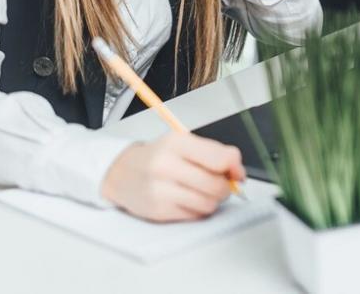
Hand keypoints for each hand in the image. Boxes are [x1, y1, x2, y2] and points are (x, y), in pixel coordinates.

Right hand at [100, 130, 245, 222]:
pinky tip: (188, 199)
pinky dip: (198, 209)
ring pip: (208, 204)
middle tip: (219, 183)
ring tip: (202, 191)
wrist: (121, 172)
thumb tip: (238, 172)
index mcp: (177, 143)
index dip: (235, 167)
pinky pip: (195, 215)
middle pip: (216, 185)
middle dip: (225, 187)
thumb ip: (213, 154)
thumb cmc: (157, 157)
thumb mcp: (182, 144)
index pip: (220, 158)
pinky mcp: (159, 211)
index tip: (237, 172)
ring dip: (212, 200)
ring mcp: (161, 190)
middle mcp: (167, 165)